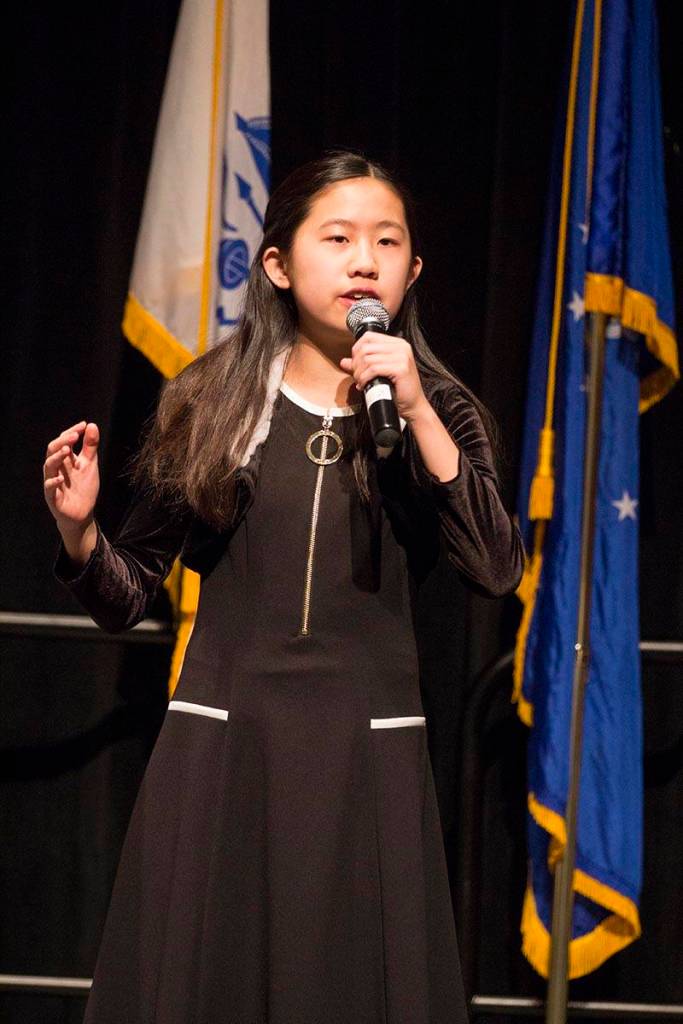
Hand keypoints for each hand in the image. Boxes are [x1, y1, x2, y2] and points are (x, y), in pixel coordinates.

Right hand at [43, 421, 99, 535]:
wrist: (83, 513)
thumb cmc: (84, 488)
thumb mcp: (89, 465)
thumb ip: (90, 446)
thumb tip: (91, 425)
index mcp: (65, 459)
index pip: (63, 441)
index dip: (72, 432)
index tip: (83, 425)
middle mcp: (56, 468)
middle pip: (53, 450)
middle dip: (63, 441)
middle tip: (75, 435)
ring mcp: (52, 482)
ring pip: (48, 466)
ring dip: (57, 457)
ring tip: (67, 450)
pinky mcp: (52, 497)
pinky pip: (49, 488)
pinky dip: (54, 482)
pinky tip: (61, 478)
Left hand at [339, 332, 430, 421]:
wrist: (412, 406)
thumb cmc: (397, 389)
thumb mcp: (378, 373)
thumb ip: (362, 365)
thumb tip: (344, 361)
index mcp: (397, 344)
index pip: (368, 337)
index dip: (356, 350)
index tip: (356, 365)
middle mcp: (401, 347)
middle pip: (366, 348)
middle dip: (356, 364)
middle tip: (357, 377)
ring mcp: (402, 356)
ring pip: (368, 359)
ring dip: (359, 373)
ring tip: (360, 382)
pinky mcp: (401, 368)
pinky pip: (373, 369)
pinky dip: (364, 378)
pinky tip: (364, 385)